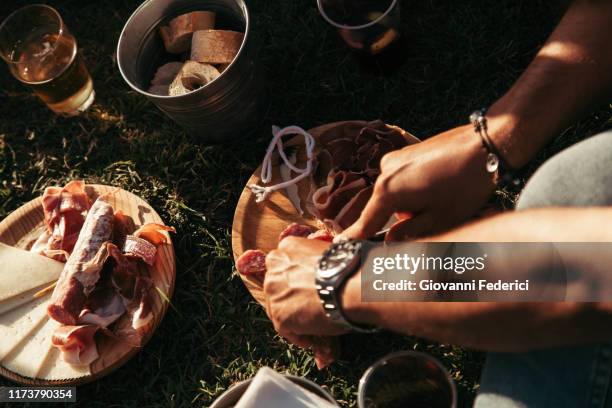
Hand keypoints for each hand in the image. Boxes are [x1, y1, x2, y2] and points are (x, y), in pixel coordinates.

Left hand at [264, 237, 346, 346]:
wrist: (352, 285)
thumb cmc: (349, 268)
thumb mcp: (330, 252)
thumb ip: (318, 260)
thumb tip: (327, 270)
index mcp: (288, 247)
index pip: (285, 266)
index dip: (296, 280)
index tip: (306, 289)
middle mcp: (274, 266)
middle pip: (278, 286)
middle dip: (290, 298)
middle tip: (307, 308)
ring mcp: (274, 291)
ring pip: (279, 308)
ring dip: (293, 317)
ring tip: (310, 327)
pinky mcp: (278, 315)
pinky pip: (285, 329)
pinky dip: (297, 335)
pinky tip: (310, 339)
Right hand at [341, 125, 495, 239]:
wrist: (486, 144)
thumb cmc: (465, 184)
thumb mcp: (440, 220)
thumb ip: (409, 234)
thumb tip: (390, 241)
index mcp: (388, 191)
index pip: (367, 222)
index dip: (356, 238)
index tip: (342, 247)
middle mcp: (385, 172)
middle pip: (384, 209)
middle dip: (403, 219)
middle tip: (435, 221)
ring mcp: (396, 159)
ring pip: (396, 194)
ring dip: (412, 203)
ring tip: (444, 200)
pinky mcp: (408, 152)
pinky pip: (403, 179)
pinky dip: (416, 189)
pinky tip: (442, 186)